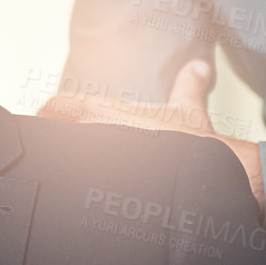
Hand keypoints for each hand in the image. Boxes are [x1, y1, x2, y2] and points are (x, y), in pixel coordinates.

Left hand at [38, 60, 265, 213]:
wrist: (218, 172)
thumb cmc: (200, 144)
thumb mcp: (190, 110)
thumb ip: (188, 86)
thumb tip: (198, 68)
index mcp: (104, 109)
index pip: (56, 107)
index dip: (48, 118)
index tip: (46, 128)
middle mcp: (94, 128)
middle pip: (49, 133)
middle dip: (48, 146)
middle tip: (49, 159)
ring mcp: (95, 156)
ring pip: (58, 160)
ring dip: (58, 167)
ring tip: (58, 178)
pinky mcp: (104, 183)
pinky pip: (75, 184)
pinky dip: (72, 187)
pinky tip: (75, 196)